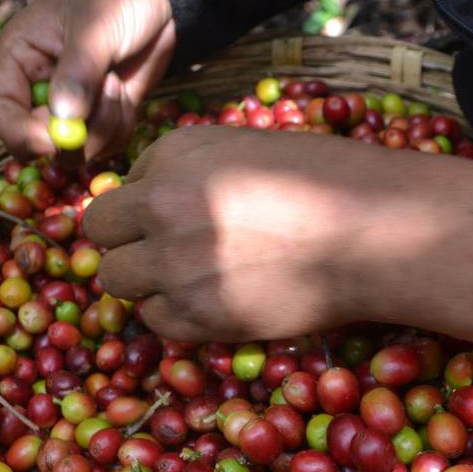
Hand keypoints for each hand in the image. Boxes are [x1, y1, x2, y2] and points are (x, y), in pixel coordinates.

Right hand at [0, 0, 175, 159]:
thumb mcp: (95, 25)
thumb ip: (77, 72)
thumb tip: (62, 119)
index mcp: (19, 60)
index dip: (18, 134)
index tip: (52, 139)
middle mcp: (38, 90)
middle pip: (35, 143)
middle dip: (71, 134)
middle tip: (102, 96)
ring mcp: (71, 107)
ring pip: (74, 150)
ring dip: (102, 127)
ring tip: (115, 83)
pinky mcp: (101, 117)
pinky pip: (105, 145)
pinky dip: (120, 128)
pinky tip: (125, 94)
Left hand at [82, 126, 424, 340]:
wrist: (374, 232)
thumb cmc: (327, 182)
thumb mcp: (248, 151)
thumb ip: (192, 172)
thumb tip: (150, 200)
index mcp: (176, 151)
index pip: (125, 183)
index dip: (150, 202)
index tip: (187, 215)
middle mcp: (163, 202)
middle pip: (99, 230)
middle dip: (127, 240)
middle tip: (166, 252)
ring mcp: (174, 261)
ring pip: (115, 278)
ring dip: (144, 281)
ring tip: (192, 280)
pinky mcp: (197, 313)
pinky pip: (155, 320)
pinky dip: (177, 316)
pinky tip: (216, 302)